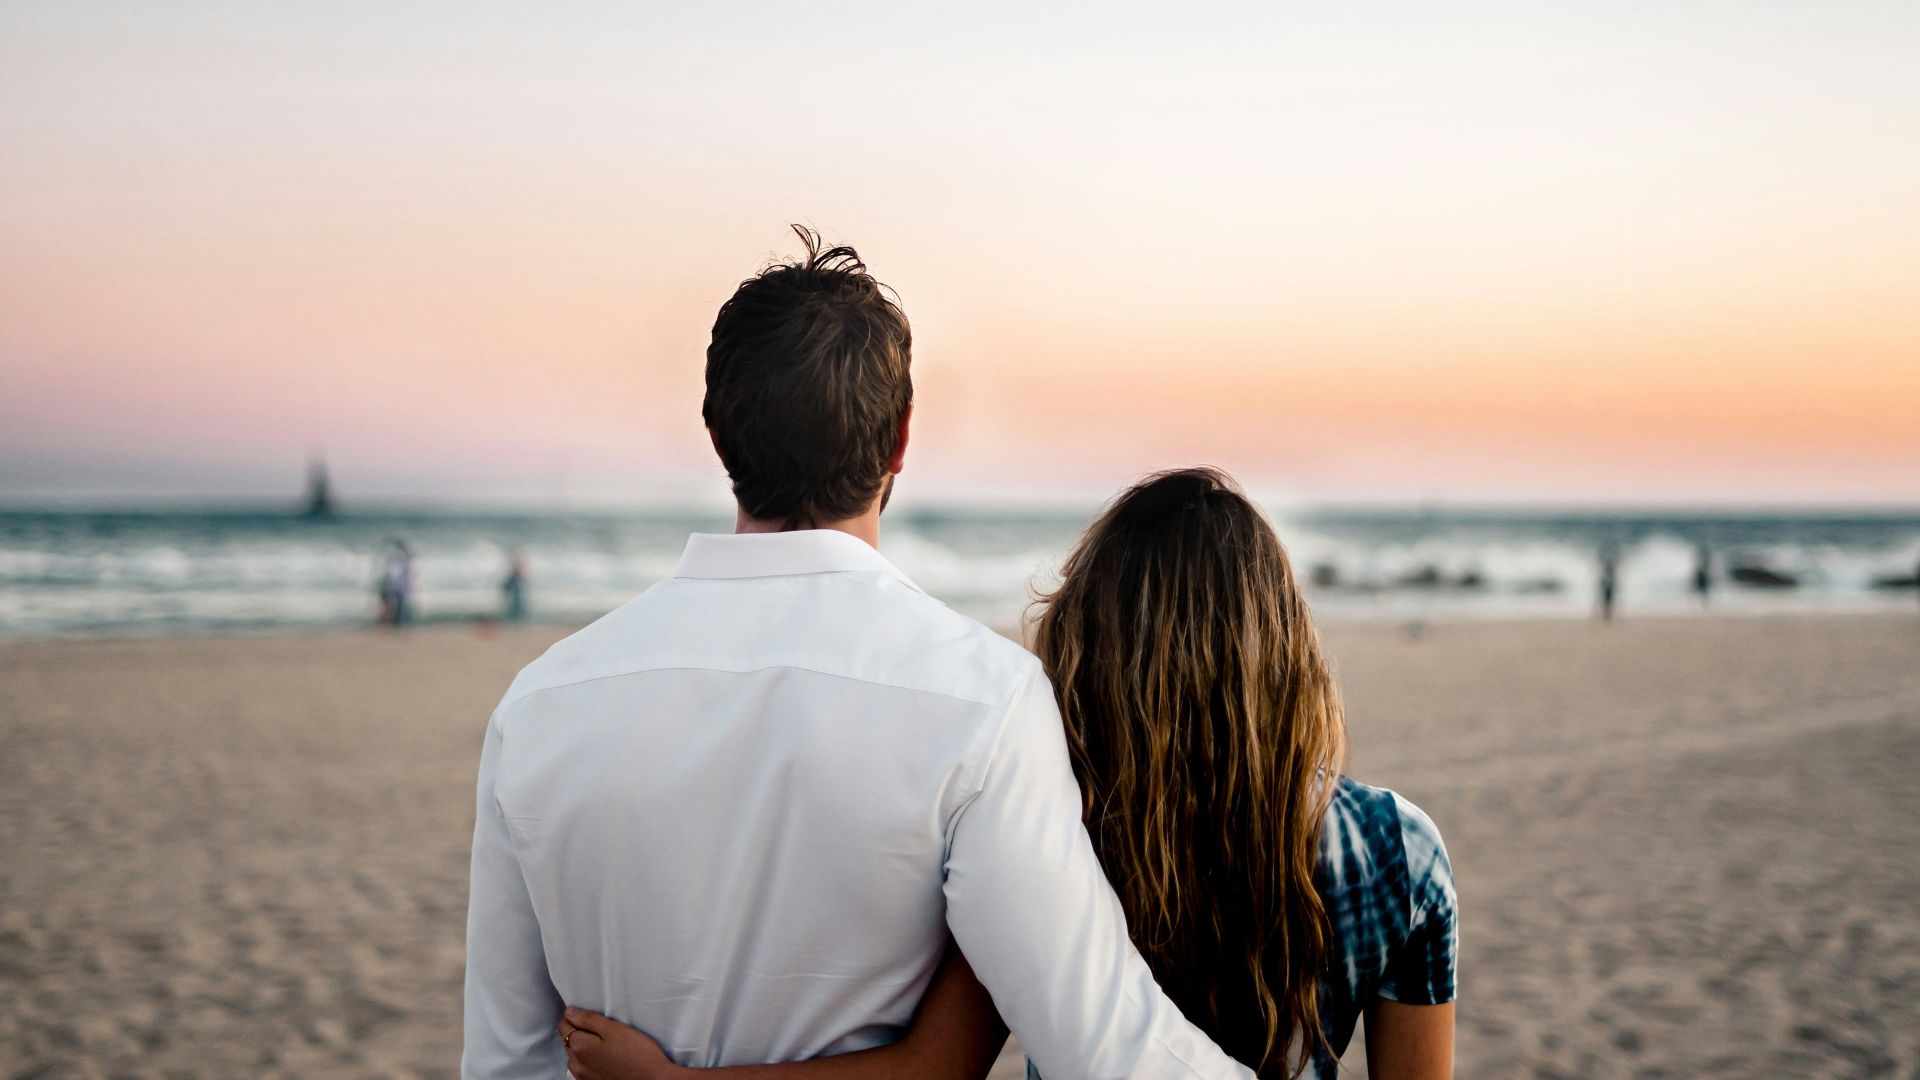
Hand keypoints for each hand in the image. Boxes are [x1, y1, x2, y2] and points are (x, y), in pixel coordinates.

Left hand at [558, 1006, 678, 1079]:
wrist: (653, 1079)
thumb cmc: (638, 1054)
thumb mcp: (614, 1029)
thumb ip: (589, 1019)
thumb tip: (570, 1012)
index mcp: (580, 1046)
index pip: (564, 1026)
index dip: (572, 1016)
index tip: (584, 1013)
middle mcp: (577, 1064)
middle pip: (568, 1041)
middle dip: (577, 1031)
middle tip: (598, 1026)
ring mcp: (584, 1076)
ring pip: (574, 1056)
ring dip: (582, 1047)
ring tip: (602, 1042)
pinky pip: (583, 1069)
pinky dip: (588, 1061)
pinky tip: (604, 1057)